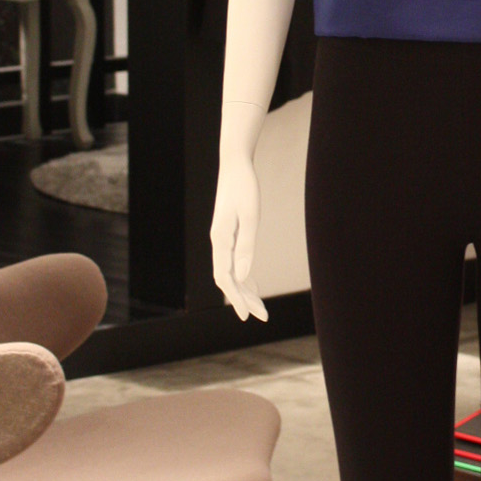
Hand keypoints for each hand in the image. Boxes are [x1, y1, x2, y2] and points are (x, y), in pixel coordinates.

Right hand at [210, 147, 267, 321]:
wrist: (236, 164)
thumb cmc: (244, 187)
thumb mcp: (250, 217)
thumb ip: (246, 246)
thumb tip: (245, 275)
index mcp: (221, 240)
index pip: (226, 278)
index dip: (237, 298)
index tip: (249, 316)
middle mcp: (219, 242)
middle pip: (228, 279)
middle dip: (244, 299)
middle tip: (262, 316)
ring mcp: (222, 238)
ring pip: (231, 272)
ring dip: (244, 290)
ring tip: (259, 308)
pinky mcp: (229, 233)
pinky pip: (234, 261)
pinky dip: (244, 276)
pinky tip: (252, 284)